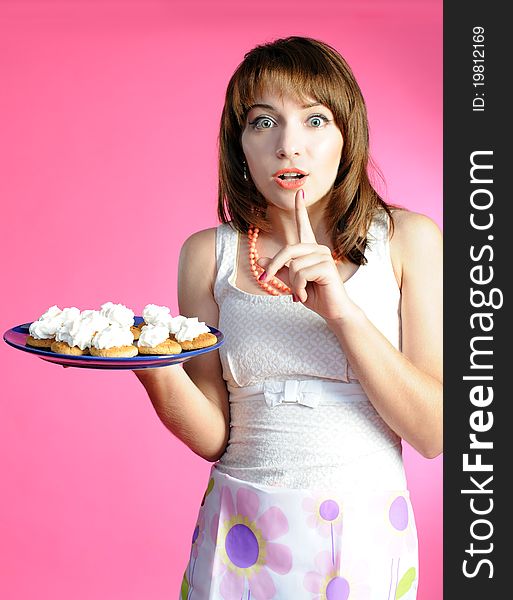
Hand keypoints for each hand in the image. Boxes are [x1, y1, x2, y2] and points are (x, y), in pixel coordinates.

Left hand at [257, 190, 355, 321]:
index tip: (299, 192)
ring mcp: (324, 256)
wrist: (333, 311)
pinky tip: (305, 295)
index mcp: (309, 250)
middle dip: (273, 267)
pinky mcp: (327, 266)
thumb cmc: (314, 296)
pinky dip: (298, 288)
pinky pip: (301, 274)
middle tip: (267, 281)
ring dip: (291, 284)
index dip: (300, 209)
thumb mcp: (292, 283)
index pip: (303, 225)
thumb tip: (260, 259)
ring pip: (293, 265)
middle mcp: (318, 248)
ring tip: (300, 293)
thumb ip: (279, 270)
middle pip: (287, 250)